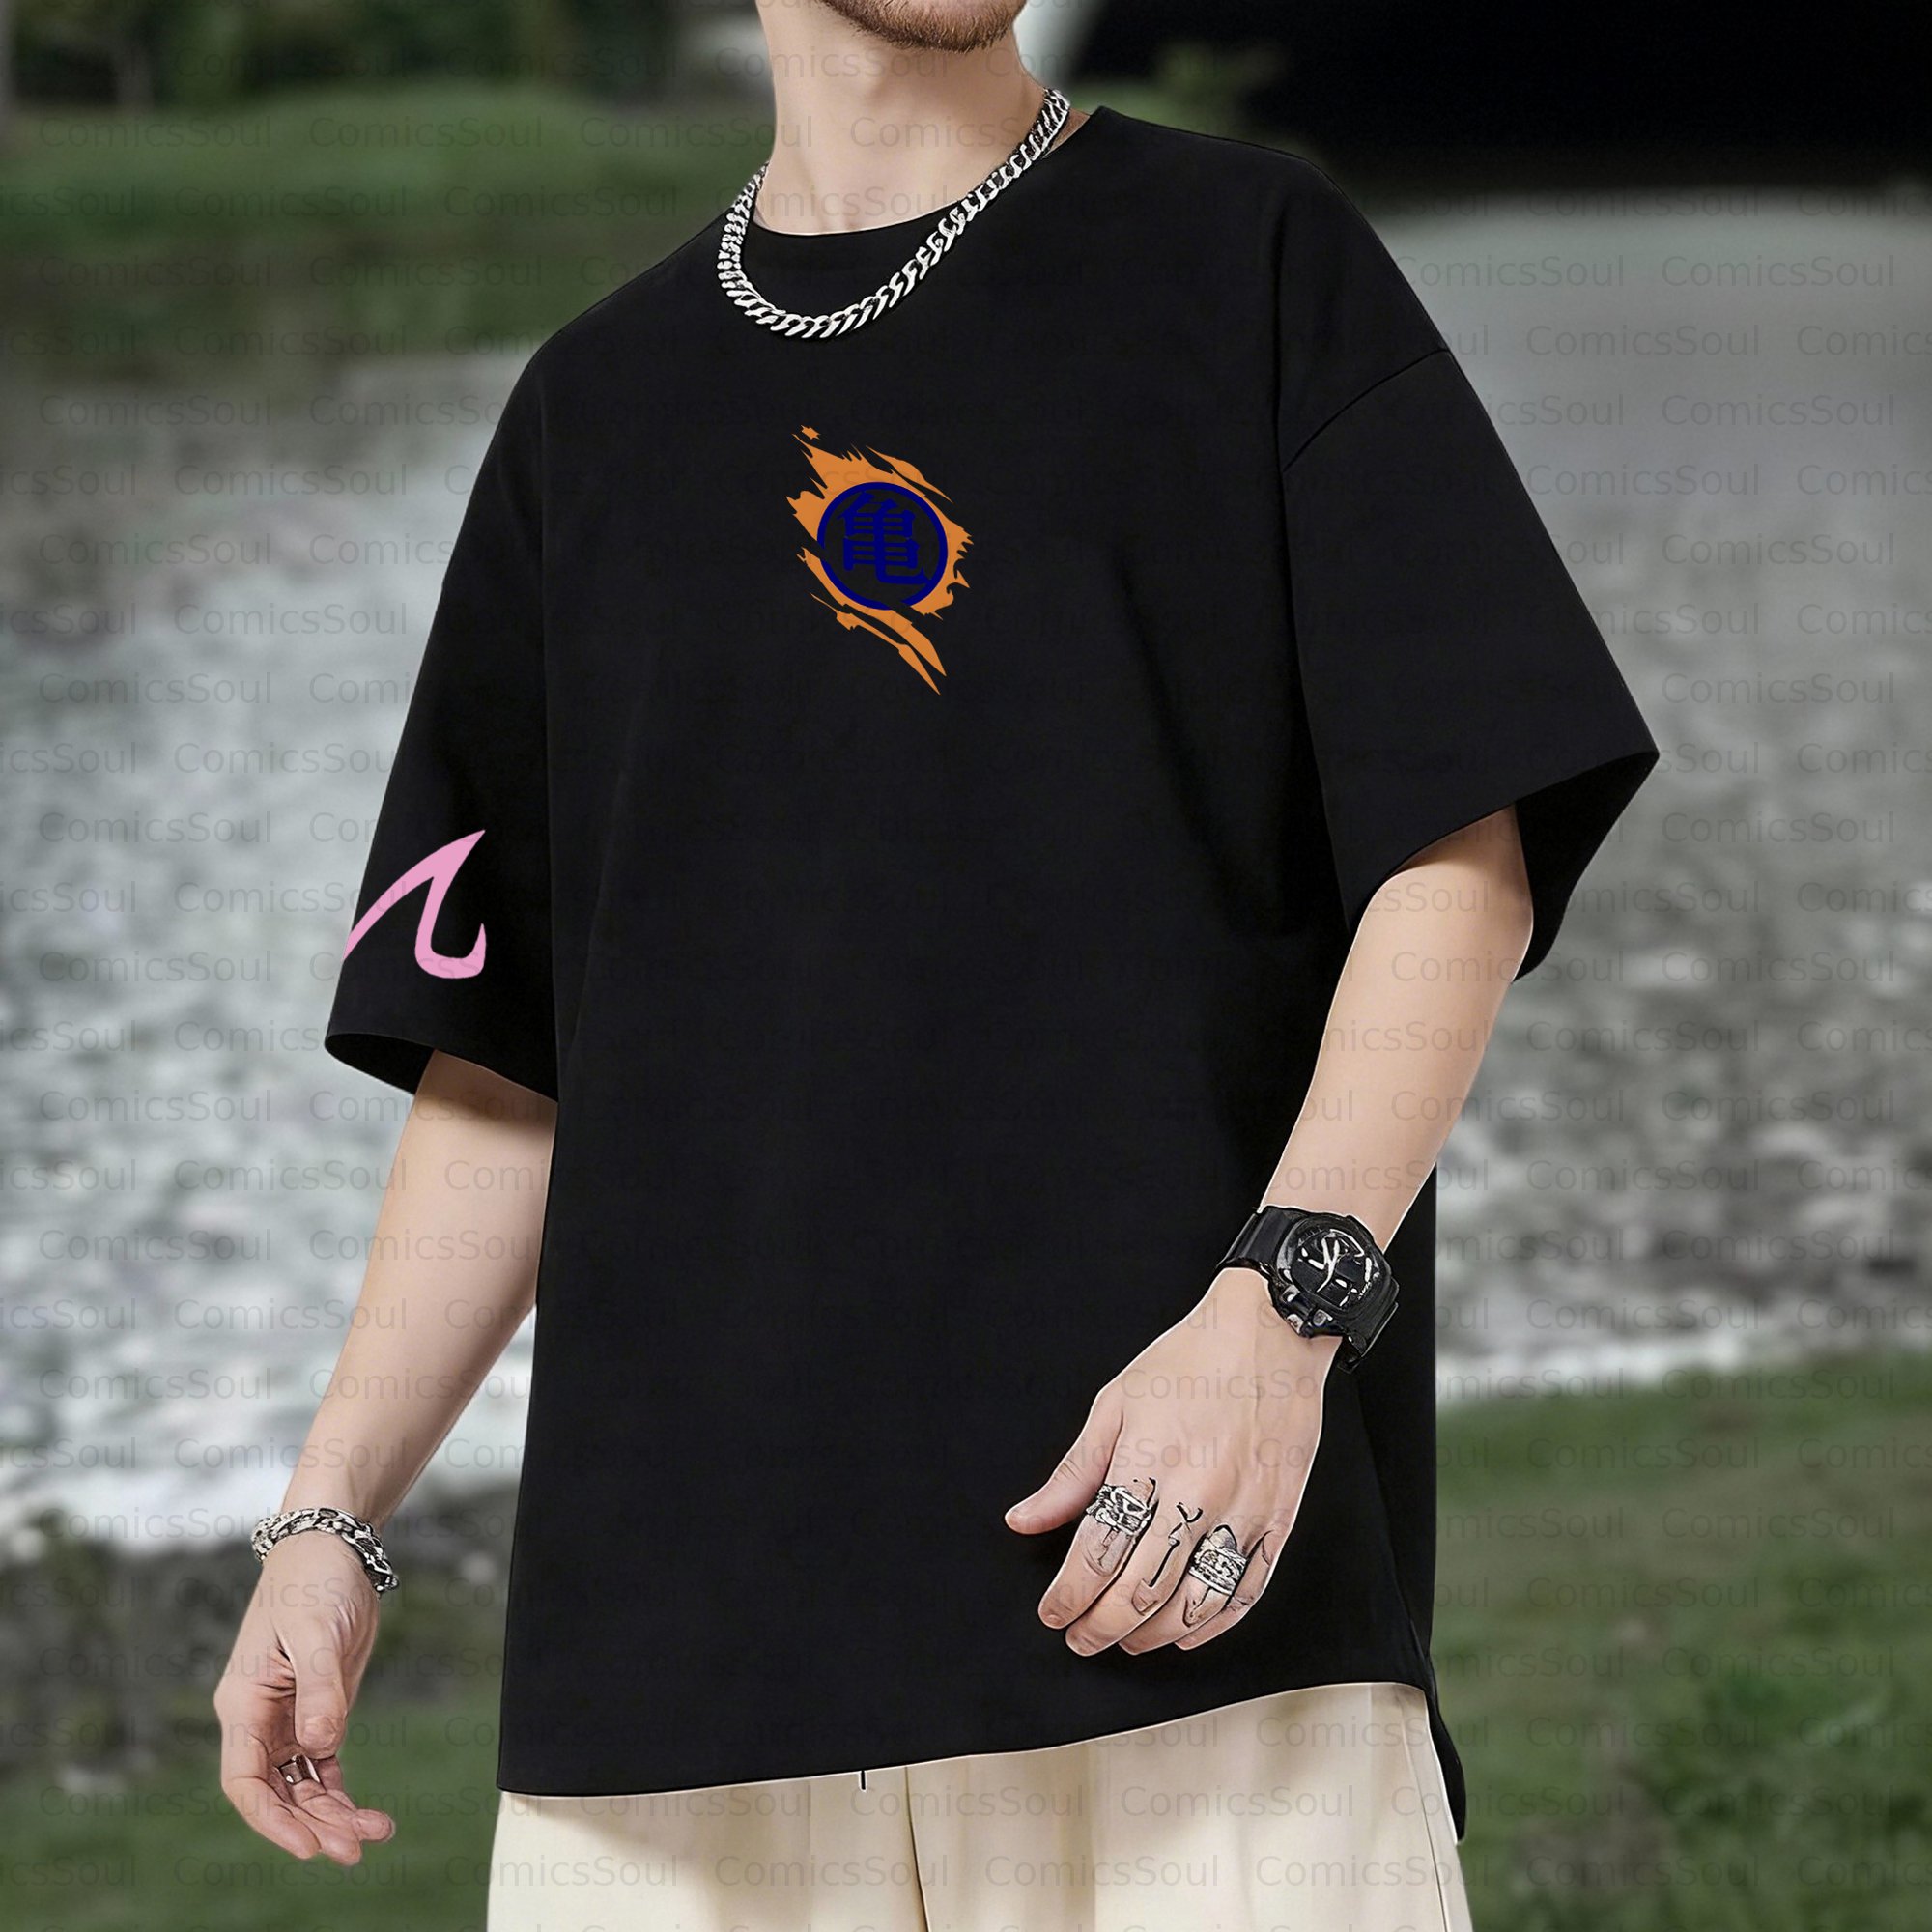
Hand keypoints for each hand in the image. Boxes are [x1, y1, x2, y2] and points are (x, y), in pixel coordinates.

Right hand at [214, 1533, 395, 1863]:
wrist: (331, 1548)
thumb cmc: (313, 1582)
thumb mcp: (317, 1631)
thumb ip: (319, 1689)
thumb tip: (322, 1745)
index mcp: (244, 1704)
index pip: (245, 1780)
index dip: (271, 1819)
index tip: (307, 1843)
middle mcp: (259, 1719)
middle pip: (276, 1793)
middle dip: (311, 1825)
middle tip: (353, 1850)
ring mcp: (287, 1719)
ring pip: (302, 1786)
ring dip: (332, 1815)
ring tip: (374, 1834)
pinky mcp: (316, 1712)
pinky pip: (323, 1768)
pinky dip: (342, 1792)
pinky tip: (369, 1814)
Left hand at [1004, 1266, 1339, 1654]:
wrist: (1272, 1331)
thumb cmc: (1191, 1359)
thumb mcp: (1116, 1403)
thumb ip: (1072, 1473)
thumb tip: (1025, 1520)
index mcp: (1150, 1461)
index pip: (1098, 1552)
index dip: (1068, 1595)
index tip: (1052, 1612)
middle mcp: (1200, 1492)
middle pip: (1142, 1589)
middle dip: (1101, 1625)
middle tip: (1080, 1636)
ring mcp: (1245, 1510)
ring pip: (1194, 1604)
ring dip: (1153, 1634)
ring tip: (1127, 1637)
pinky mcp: (1279, 1518)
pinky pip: (1245, 1591)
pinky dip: (1211, 1623)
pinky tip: (1185, 1631)